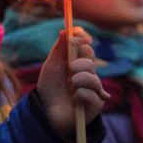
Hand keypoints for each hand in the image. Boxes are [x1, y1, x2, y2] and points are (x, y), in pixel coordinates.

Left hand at [36, 27, 109, 141]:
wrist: (46, 113)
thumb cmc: (49, 89)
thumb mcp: (51, 66)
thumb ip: (59, 49)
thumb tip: (65, 30)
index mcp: (77, 62)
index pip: (85, 45)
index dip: (82, 38)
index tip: (77, 35)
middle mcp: (88, 73)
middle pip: (91, 58)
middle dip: (80, 61)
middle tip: (70, 69)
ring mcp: (94, 88)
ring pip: (93, 76)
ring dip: (79, 79)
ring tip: (70, 86)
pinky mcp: (96, 104)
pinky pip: (92, 94)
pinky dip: (81, 95)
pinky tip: (74, 100)